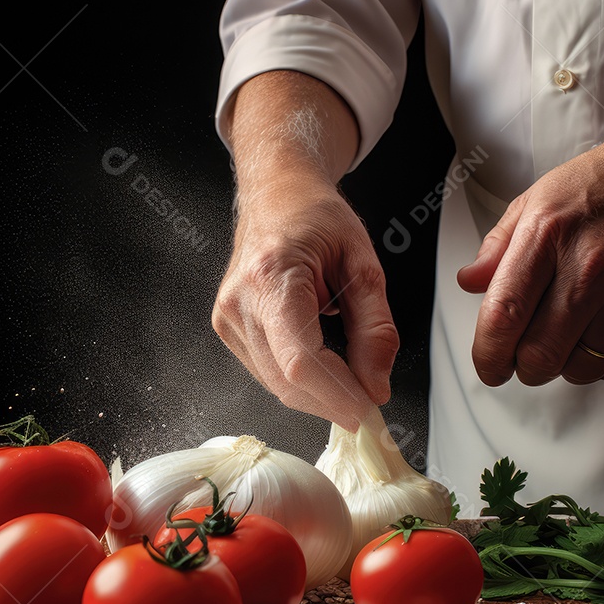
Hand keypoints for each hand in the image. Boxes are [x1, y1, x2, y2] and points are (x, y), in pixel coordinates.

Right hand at [212, 176, 399, 431]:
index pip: (300, 359)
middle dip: (333, 401)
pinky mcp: (228, 329)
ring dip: (320, 394)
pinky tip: (325, 365)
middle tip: (372, 401)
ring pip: (277, 385)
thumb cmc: (316, 217)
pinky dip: (302, 381)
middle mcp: (240, 301)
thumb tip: (376, 384)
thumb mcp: (364, 264)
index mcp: (272, 276)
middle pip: (287, 381)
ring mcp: (228, 318)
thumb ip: (375, 328)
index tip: (369, 408)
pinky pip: (269, 374)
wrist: (277, 195)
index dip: (336, 394)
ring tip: (353, 377)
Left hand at [457, 120, 603, 385]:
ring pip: (583, 367)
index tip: (488, 365)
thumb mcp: (532, 203)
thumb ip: (496, 248)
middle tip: (520, 357)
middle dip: (523, 368)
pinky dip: (602, 357)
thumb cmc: (596, 186)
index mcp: (546, 239)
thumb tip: (470, 282)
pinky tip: (594, 333)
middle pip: (541, 355)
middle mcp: (587, 270)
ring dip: (563, 366)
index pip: (504, 317)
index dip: (488, 354)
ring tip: (559, 342)